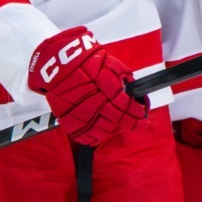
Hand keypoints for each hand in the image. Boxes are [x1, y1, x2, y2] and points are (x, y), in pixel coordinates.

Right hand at [28, 27, 148, 147]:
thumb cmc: (85, 63)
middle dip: (131, 124)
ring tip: (119, 126)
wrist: (57, 66)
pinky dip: (97, 137)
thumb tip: (135, 93)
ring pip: (104, 132)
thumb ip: (124, 79)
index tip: (143, 116)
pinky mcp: (70, 122)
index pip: (126, 107)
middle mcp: (93, 104)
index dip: (137, 114)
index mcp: (105, 88)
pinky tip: (102, 131)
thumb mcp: (109, 64)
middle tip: (136, 123)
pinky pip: (87, 138)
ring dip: (115, 130)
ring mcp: (81, 115)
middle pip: (117, 122)